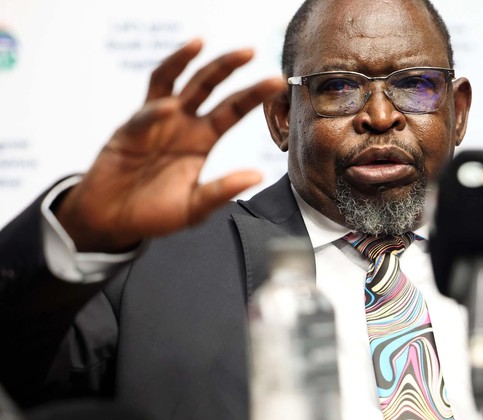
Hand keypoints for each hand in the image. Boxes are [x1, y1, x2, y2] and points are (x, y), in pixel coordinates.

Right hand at [55, 39, 286, 251]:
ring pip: (174, 81)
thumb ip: (222, 190)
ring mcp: (156, 121)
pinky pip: (145, 113)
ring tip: (199, 43)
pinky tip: (169, 109)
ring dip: (185, 60)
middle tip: (250, 51)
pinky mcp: (130, 129)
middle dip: (227, 66)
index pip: (233, 109)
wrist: (114, 220)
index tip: (276, 81)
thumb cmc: (155, 213)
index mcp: (204, 139)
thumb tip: (258, 176)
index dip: (253, 94)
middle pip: (207, 85)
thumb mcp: (194, 207)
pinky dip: (156, 110)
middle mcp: (184, 123)